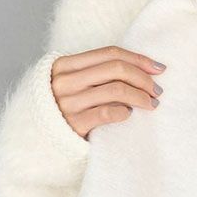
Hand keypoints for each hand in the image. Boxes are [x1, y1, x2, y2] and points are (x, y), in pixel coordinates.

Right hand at [50, 45, 166, 139]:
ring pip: (116, 89)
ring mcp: (67, 103)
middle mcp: (64, 81)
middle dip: (143, 78)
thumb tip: (147, 68)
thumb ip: (98, 73)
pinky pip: (109, 112)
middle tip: (157, 90)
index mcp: (64, 65)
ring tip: (151, 104)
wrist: (38, 143)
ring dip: (141, 96)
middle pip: (116, 68)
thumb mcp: (74, 85)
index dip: (138, 59)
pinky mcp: (73, 124)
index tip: (159, 68)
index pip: (110, 53)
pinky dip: (125, 112)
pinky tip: (130, 115)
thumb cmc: (65, 110)